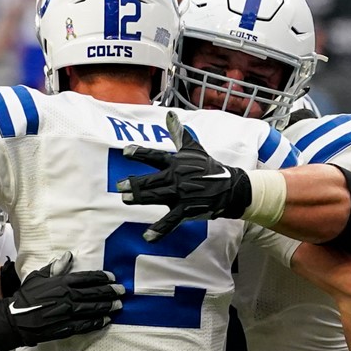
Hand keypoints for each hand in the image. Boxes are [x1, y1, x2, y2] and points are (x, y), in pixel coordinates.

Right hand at [0, 251, 122, 350]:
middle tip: (122, 291)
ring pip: (92, 309)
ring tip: (119, 305)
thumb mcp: (39, 276)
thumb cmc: (26, 296)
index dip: (101, 278)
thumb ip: (55, 267)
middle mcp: (67, 297)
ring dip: (107, 306)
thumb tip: (69, 256)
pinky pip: (85, 324)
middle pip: (94, 293)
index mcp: (61, 283)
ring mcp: (67, 313)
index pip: (87, 278)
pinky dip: (97, 322)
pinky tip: (106, 320)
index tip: (112, 277)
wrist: (15, 319)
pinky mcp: (66, 328)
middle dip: (110, 292)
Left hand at [115, 115, 250, 241]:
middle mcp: (176, 178)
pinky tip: (147, 237)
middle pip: (152, 180)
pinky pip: (170, 221)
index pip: (155, 156)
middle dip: (135, 183)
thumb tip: (169, 114)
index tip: (125, 151)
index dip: (140, 153)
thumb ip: (178, 133)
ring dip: (140, 198)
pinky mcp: (186, 210)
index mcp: (176, 163)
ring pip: (156, 197)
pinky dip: (159, 230)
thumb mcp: (194, 148)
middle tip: (120, 185)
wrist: (230, 188)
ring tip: (125, 199)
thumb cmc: (208, 167)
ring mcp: (181, 195)